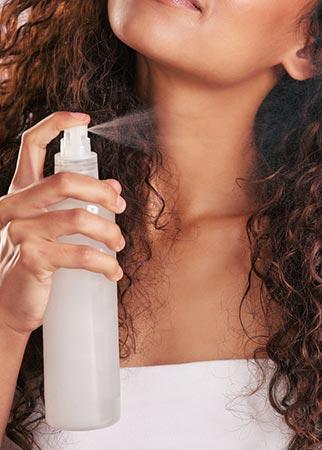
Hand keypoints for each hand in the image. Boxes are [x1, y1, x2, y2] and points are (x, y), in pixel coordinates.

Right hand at [0, 111, 126, 335]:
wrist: (6, 306)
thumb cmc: (31, 265)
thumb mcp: (49, 230)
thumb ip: (74, 206)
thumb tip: (114, 187)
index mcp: (19, 195)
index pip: (30, 146)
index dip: (55, 124)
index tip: (83, 118)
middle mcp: (14, 207)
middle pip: (66, 180)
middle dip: (102, 192)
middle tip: (120, 207)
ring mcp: (20, 232)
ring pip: (80, 219)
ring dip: (111, 233)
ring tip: (119, 247)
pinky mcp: (31, 259)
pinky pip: (82, 255)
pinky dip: (106, 264)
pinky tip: (113, 272)